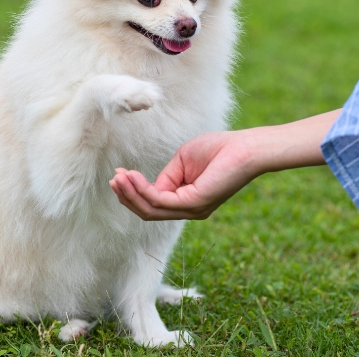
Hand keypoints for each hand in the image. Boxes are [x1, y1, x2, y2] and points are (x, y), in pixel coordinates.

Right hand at [110, 131, 260, 219]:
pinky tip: (132, 177)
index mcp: (187, 201)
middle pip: (149, 211)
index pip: (154, 203)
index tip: (120, 174)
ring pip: (152, 210)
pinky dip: (143, 190)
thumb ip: (166, 176)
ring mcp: (193, 210)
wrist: (245, 147)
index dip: (133, 190)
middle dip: (128, 196)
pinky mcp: (195, 203)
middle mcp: (190, 210)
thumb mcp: (183, 161)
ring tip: (118, 178)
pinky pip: (161, 201)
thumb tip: (150, 187)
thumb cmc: (219, 149)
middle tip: (113, 179)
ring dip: (131, 194)